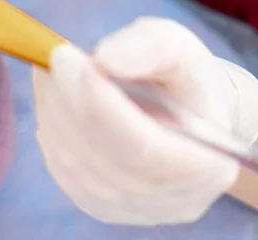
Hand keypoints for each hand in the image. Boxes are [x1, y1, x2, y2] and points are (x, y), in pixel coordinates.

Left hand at [32, 17, 257, 225]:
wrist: (189, 116)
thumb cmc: (187, 81)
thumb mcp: (183, 49)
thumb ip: (153, 48)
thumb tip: (105, 59)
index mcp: (208, 165)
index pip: (142, 146)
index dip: (99, 103)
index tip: (66, 58)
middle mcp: (174, 201)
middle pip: (104, 158)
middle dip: (68, 103)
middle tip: (49, 58)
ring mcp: (135, 211)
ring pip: (77, 166)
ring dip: (54, 113)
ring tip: (50, 71)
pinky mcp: (103, 208)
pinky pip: (64, 172)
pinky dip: (51, 129)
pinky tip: (52, 97)